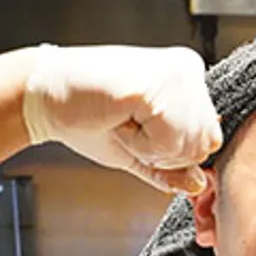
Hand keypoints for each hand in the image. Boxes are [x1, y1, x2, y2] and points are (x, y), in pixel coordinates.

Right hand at [21, 44, 222, 194]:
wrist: (45, 98)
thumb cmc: (88, 116)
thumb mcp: (140, 152)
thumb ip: (173, 169)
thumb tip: (199, 184)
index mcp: (190, 79)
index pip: (211, 140)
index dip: (172, 153)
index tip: (138, 130)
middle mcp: (188, 71)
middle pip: (205, 147)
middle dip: (163, 153)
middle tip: (127, 125)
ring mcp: (175, 74)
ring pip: (190, 147)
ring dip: (149, 149)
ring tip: (122, 120)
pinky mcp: (157, 85)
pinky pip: (169, 143)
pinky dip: (139, 144)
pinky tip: (119, 118)